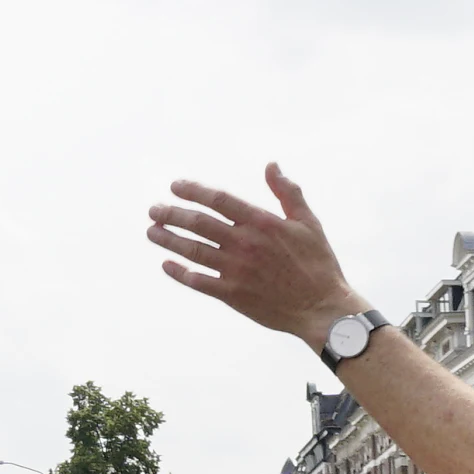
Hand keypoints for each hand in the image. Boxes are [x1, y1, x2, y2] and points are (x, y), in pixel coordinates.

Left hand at [149, 167, 368, 343]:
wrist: (321, 308)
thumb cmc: (318, 263)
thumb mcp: (308, 222)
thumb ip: (287, 192)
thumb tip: (271, 165)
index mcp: (261, 223)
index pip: (218, 200)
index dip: (193, 191)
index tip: (175, 186)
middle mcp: (244, 244)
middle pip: (198, 223)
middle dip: (171, 214)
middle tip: (154, 210)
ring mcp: (236, 270)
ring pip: (193, 250)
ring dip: (169, 240)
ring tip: (152, 232)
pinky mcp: (233, 294)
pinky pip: (199, 281)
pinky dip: (180, 272)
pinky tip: (167, 264)